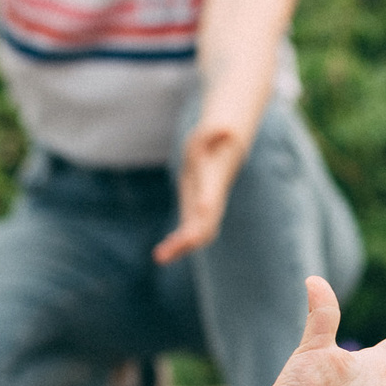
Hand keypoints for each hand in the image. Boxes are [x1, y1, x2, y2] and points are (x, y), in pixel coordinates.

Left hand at [153, 116, 243, 263]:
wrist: (221, 157)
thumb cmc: (211, 144)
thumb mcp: (207, 135)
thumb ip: (213, 134)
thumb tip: (225, 128)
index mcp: (213, 182)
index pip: (212, 196)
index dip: (206, 205)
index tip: (202, 215)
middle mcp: (212, 202)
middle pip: (205, 224)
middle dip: (189, 237)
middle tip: (169, 251)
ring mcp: (205, 212)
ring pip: (197, 235)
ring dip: (179, 247)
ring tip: (160, 257)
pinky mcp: (196, 217)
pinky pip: (188, 235)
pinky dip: (176, 245)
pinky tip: (161, 254)